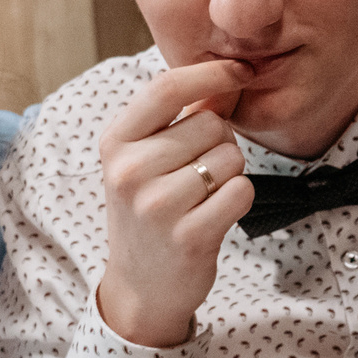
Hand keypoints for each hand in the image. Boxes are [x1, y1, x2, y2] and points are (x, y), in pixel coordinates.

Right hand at [94, 60, 255, 347]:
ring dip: (230, 173)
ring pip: (231, 157)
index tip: (240, 71)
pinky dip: (238, 199)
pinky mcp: (190, 236)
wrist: (141, 286)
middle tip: (198, 173)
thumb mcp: (144, 159)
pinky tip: (214, 215)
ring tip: (202, 197)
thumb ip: (180, 117)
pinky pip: (241, 191)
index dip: (211, 72)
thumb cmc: (149, 212)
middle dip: (221, 142)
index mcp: (116, 142)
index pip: (166, 87)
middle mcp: (130, 171)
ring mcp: (158, 206)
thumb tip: (230, 75)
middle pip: (211, 124)